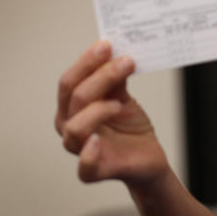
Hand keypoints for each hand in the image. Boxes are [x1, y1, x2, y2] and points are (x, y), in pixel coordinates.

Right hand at [55, 40, 168, 187]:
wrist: (147, 155)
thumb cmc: (129, 126)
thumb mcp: (122, 97)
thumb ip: (114, 78)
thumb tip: (115, 51)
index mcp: (72, 107)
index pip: (69, 81)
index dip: (86, 62)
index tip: (107, 45)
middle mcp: (70, 126)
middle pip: (74, 98)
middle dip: (99, 76)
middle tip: (125, 62)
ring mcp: (80, 149)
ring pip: (75, 127)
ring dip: (98, 110)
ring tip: (119, 103)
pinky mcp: (95, 170)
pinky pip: (84, 168)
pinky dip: (88, 155)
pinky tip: (98, 141)